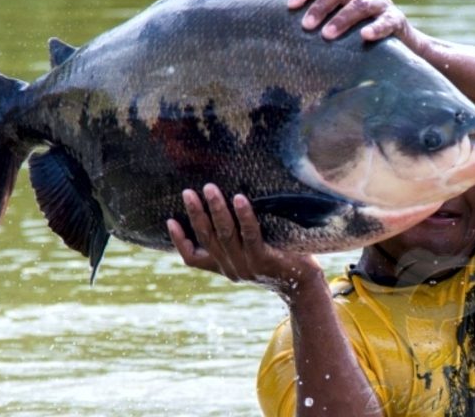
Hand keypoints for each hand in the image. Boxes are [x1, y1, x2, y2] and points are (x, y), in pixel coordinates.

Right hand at [167, 183, 323, 301]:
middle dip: (196, 213)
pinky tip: (240, 199)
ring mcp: (247, 266)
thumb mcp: (252, 252)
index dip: (179, 241)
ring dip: (216, 210)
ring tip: (209, 189)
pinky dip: (244, 216)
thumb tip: (229, 201)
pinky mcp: (264, 261)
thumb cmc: (280, 260)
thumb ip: (237, 238)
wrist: (305, 285)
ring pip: (225, 235)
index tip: (170, 220)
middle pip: (207, 239)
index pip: (193, 258)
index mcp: (225, 267)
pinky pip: (251, 235)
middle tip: (188, 192)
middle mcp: (232, 268)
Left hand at [288, 0, 418, 48]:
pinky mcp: (397, 20)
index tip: (290, 6)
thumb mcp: (341, 33)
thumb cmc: (361, 43)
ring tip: (327, 35)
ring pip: (359, 4)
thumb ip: (321, 30)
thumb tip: (286, 42)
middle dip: (320, 7)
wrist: (403, 49)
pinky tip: (365, 36)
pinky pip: (386, 21)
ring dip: (342, 19)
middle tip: (307, 26)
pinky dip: (375, 28)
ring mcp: (380, 5)